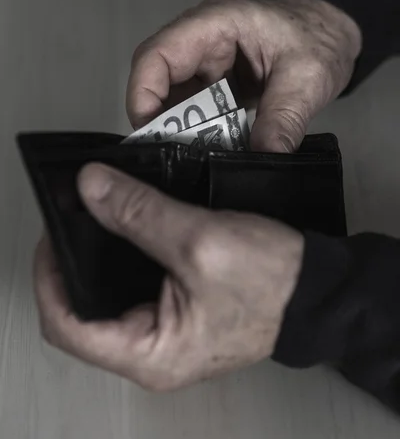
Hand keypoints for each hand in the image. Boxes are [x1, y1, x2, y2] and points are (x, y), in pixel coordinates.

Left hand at [34, 163, 302, 390]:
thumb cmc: (272, 280)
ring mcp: (164, 336)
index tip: (54, 233)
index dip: (50, 277)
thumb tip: (91, 188)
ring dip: (96, 259)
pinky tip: (125, 229)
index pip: (68, 327)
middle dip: (70, 264)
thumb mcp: (199, 239)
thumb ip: (140, 211)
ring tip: (95, 219)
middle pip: (81, 314)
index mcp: (151, 354)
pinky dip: (122, 259)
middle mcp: (152, 354)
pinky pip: (131, 291)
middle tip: (74, 219)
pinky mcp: (175, 316)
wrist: (315, 288)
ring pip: (106, 300)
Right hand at [127, 0, 360, 151]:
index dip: (143, 94)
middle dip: (161, 120)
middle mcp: (202, 40)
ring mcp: (207, 61)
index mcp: (216, 23)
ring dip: (181, 129)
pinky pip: (195, 109)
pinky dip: (200, 131)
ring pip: (174, 98)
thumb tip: (263, 158)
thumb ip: (284, 118)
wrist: (332, 33)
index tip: (151, 132)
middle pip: (157, 79)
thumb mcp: (307, 78)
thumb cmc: (319, 36)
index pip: (156, 54)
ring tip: (195, 156)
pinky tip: (212, 149)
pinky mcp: (215, 82)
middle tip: (175, 155)